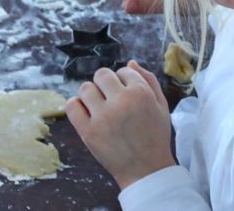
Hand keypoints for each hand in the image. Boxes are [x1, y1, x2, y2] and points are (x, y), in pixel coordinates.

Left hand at [66, 60, 176, 188]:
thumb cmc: (155, 137)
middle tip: (110, 99)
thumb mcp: (161, 105)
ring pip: (85, 88)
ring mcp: (102, 117)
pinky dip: (75, 106)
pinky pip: (72, 106)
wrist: (146, 170)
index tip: (125, 95)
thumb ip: (149, 80)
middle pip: (101, 75)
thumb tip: (129, 63)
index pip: (123, 71)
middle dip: (105, 84)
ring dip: (91, 94)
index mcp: (141, 93)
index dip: (124, 81)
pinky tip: (86, 112)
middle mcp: (121, 101)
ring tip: (99, 107)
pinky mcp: (88, 132)